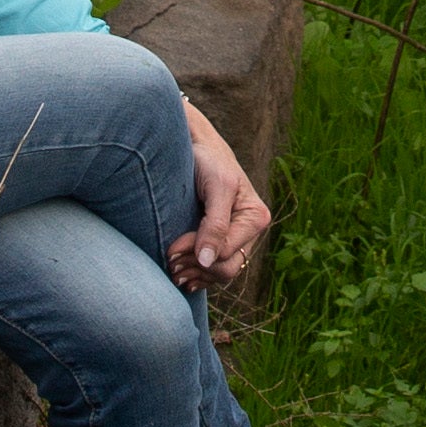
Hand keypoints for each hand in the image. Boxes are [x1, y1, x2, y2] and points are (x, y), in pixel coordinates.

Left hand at [170, 101, 270, 293]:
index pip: (226, 254)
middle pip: (226, 269)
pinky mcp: (222, 243)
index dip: (197, 255)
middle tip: (170, 263)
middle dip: (197, 268)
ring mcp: (237, 240)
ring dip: (195, 274)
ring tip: (172, 268)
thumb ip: (215, 224)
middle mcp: (250, 232)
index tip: (171, 248)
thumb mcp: (217, 187)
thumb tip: (208, 260)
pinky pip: (214, 271)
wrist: (198, 150)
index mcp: (256, 218)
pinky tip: (183, 275)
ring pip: (219, 273)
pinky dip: (197, 276)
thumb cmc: (209, 162)